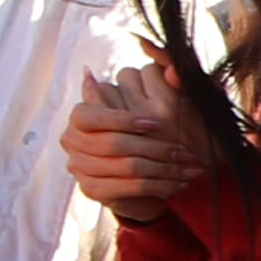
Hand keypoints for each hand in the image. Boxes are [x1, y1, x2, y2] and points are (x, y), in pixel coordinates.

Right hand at [63, 64, 207, 216]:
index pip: (90, 115)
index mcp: (79, 117)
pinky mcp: (91, 190)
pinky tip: (178, 183)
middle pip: (113, 143)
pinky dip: (159, 186)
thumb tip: (145, 70)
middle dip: (155, 147)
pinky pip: (130, 187)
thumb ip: (137, 85)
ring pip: (127, 166)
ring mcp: (78, 167)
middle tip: (185, 151)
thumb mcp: (141, 108)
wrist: (135, 175)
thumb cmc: (142, 136)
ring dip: (164, 168)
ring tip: (189, 167)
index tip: (155, 124)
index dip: (123, 120)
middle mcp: (71, 140)